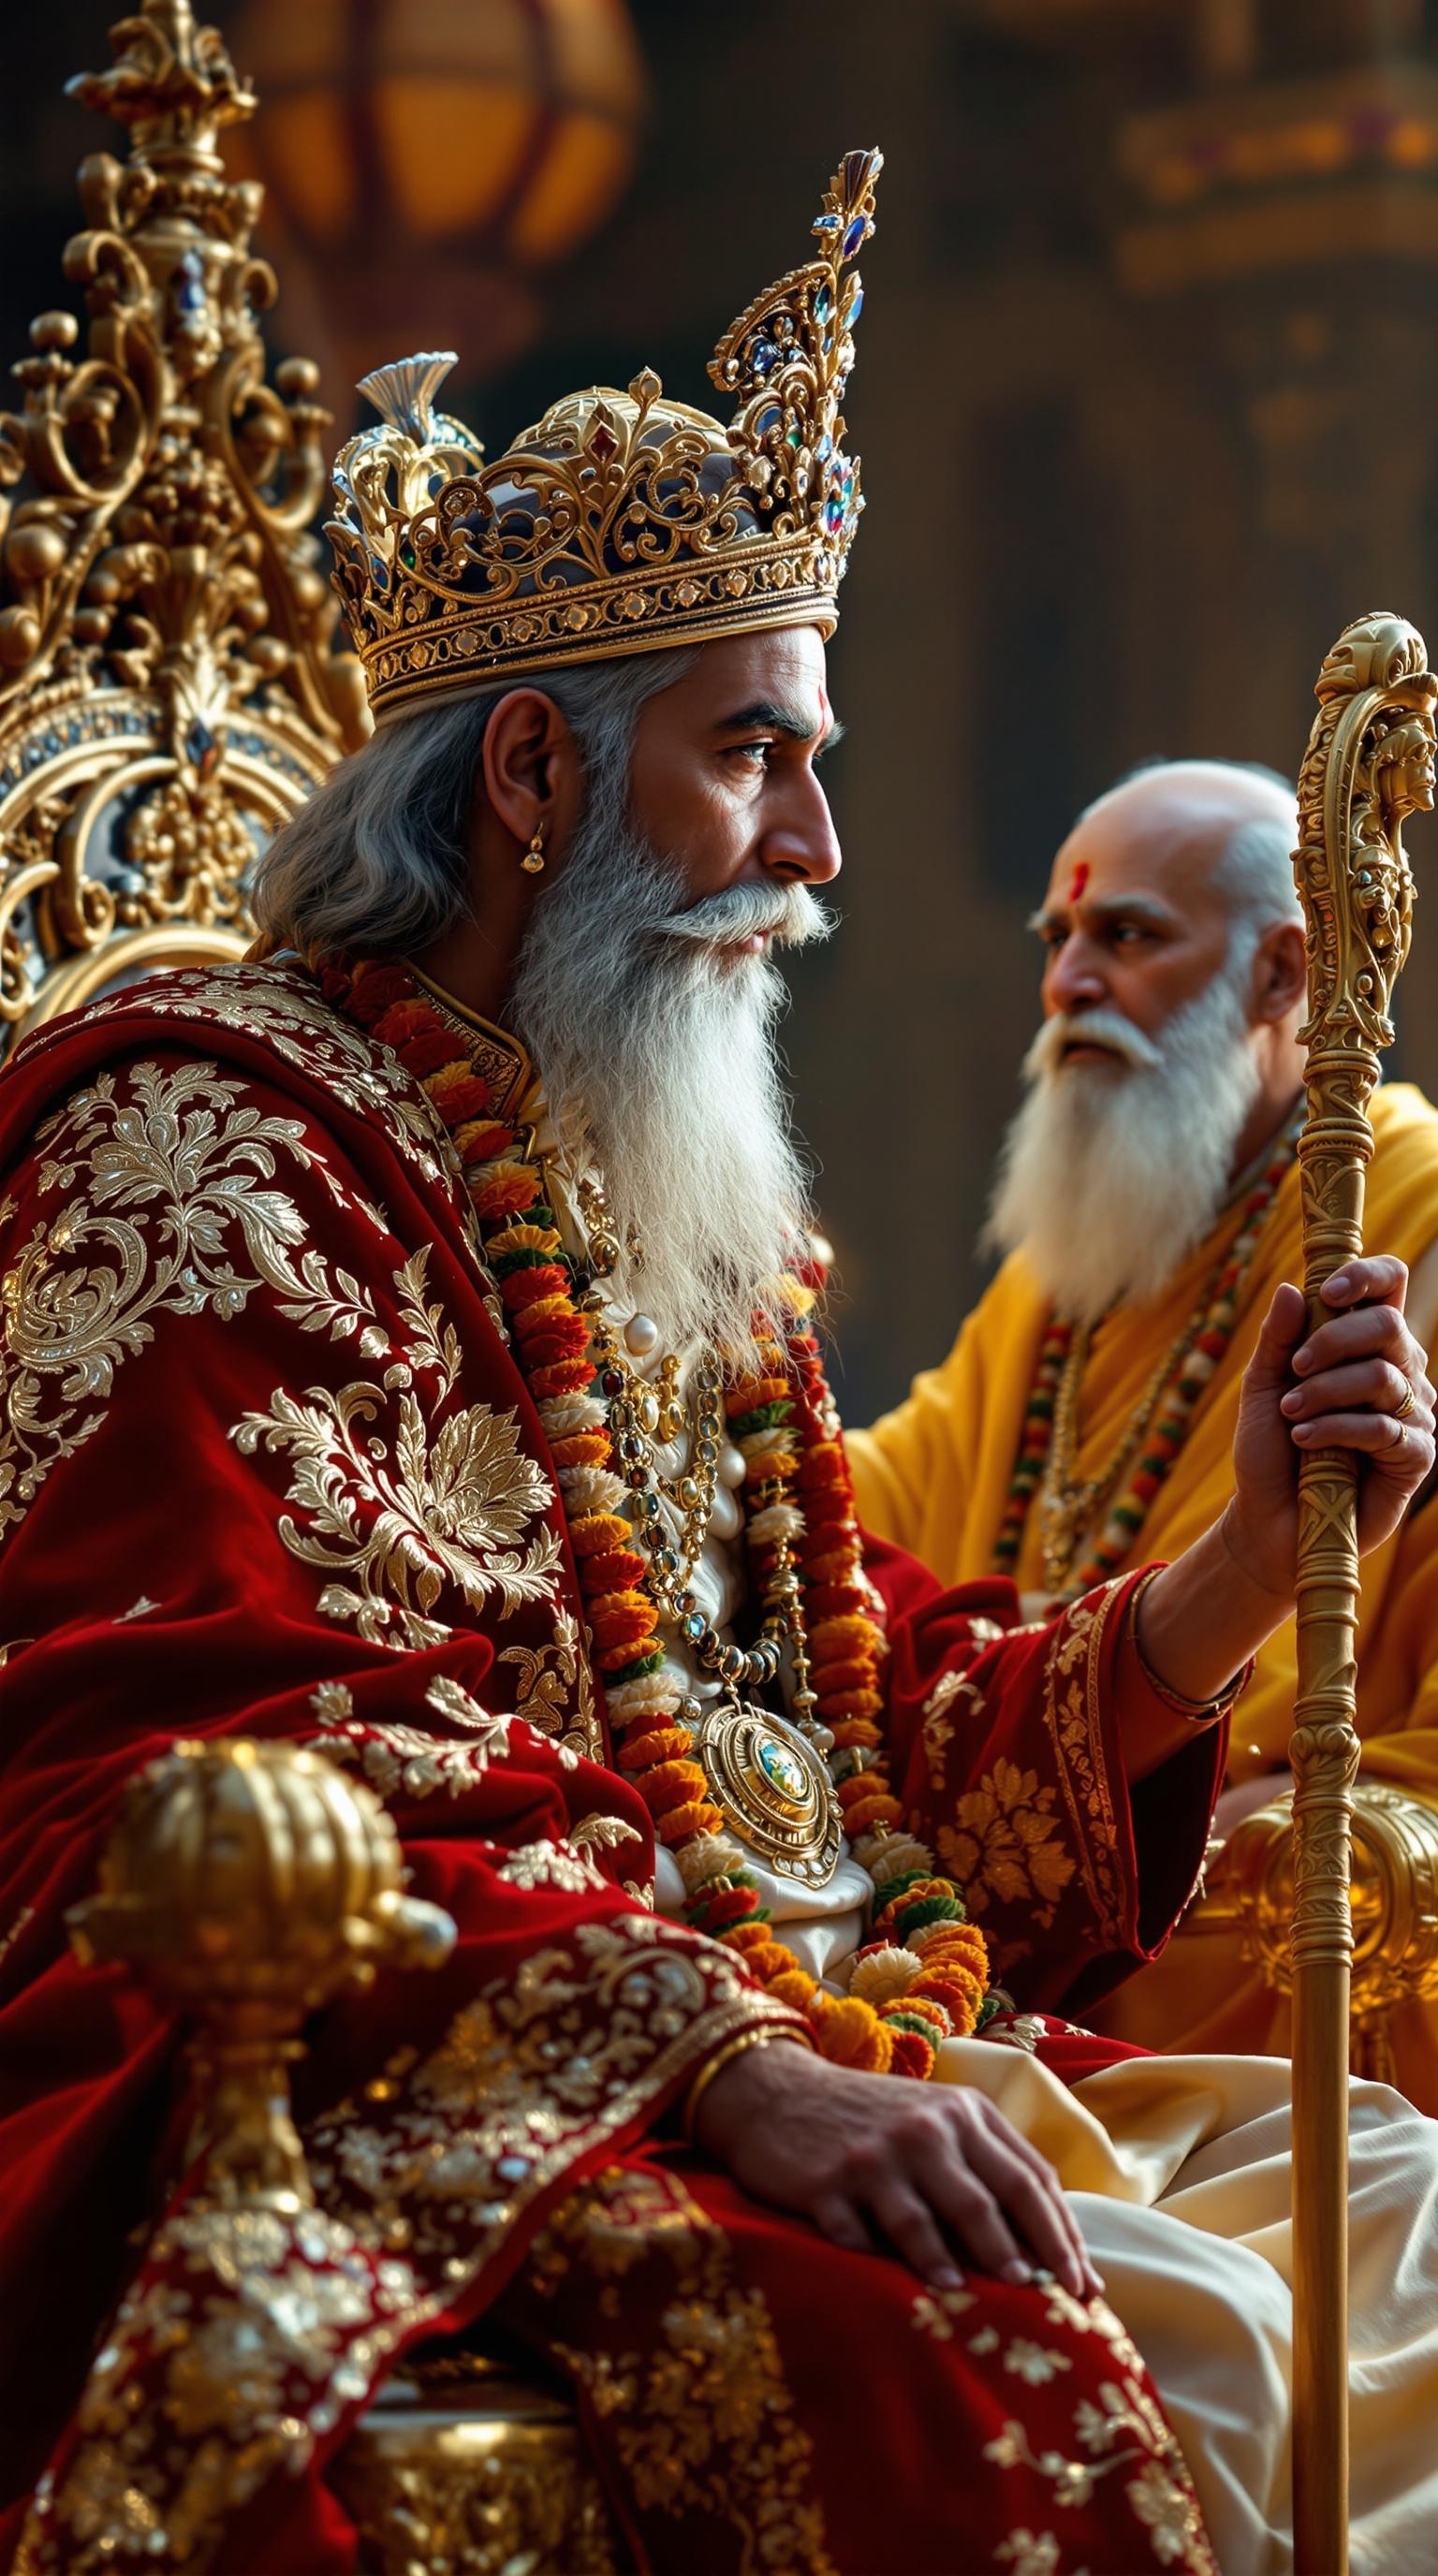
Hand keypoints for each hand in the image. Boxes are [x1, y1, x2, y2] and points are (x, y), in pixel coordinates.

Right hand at [692, 2038, 1101, 2300]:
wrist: (779, 2091)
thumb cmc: (875, 2120)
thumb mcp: (938, 2121)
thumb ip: (987, 2165)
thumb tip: (1049, 2246)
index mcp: (965, 2113)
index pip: (1030, 2177)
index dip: (1061, 2235)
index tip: (1084, 2285)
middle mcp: (926, 2128)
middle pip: (986, 2201)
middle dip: (1023, 2257)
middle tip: (1049, 2303)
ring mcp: (876, 2155)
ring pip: (927, 2219)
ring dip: (956, 2265)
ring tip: (977, 2302)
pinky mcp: (828, 2180)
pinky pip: (860, 2233)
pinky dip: (883, 2264)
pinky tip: (901, 2292)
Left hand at [1228, 1253, 1434, 1596]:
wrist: (1268, 1520)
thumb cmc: (1269, 1449)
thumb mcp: (1261, 1388)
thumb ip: (1276, 1340)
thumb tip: (1291, 1288)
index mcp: (1364, 1344)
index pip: (1388, 1286)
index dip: (1364, 1276)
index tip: (1326, 1292)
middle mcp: (1398, 1372)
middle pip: (1388, 1324)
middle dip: (1332, 1341)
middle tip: (1294, 1370)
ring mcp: (1411, 1415)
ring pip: (1382, 1375)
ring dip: (1324, 1392)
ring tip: (1290, 1414)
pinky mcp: (1415, 1457)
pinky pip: (1384, 1428)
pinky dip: (1336, 1429)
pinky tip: (1305, 1441)